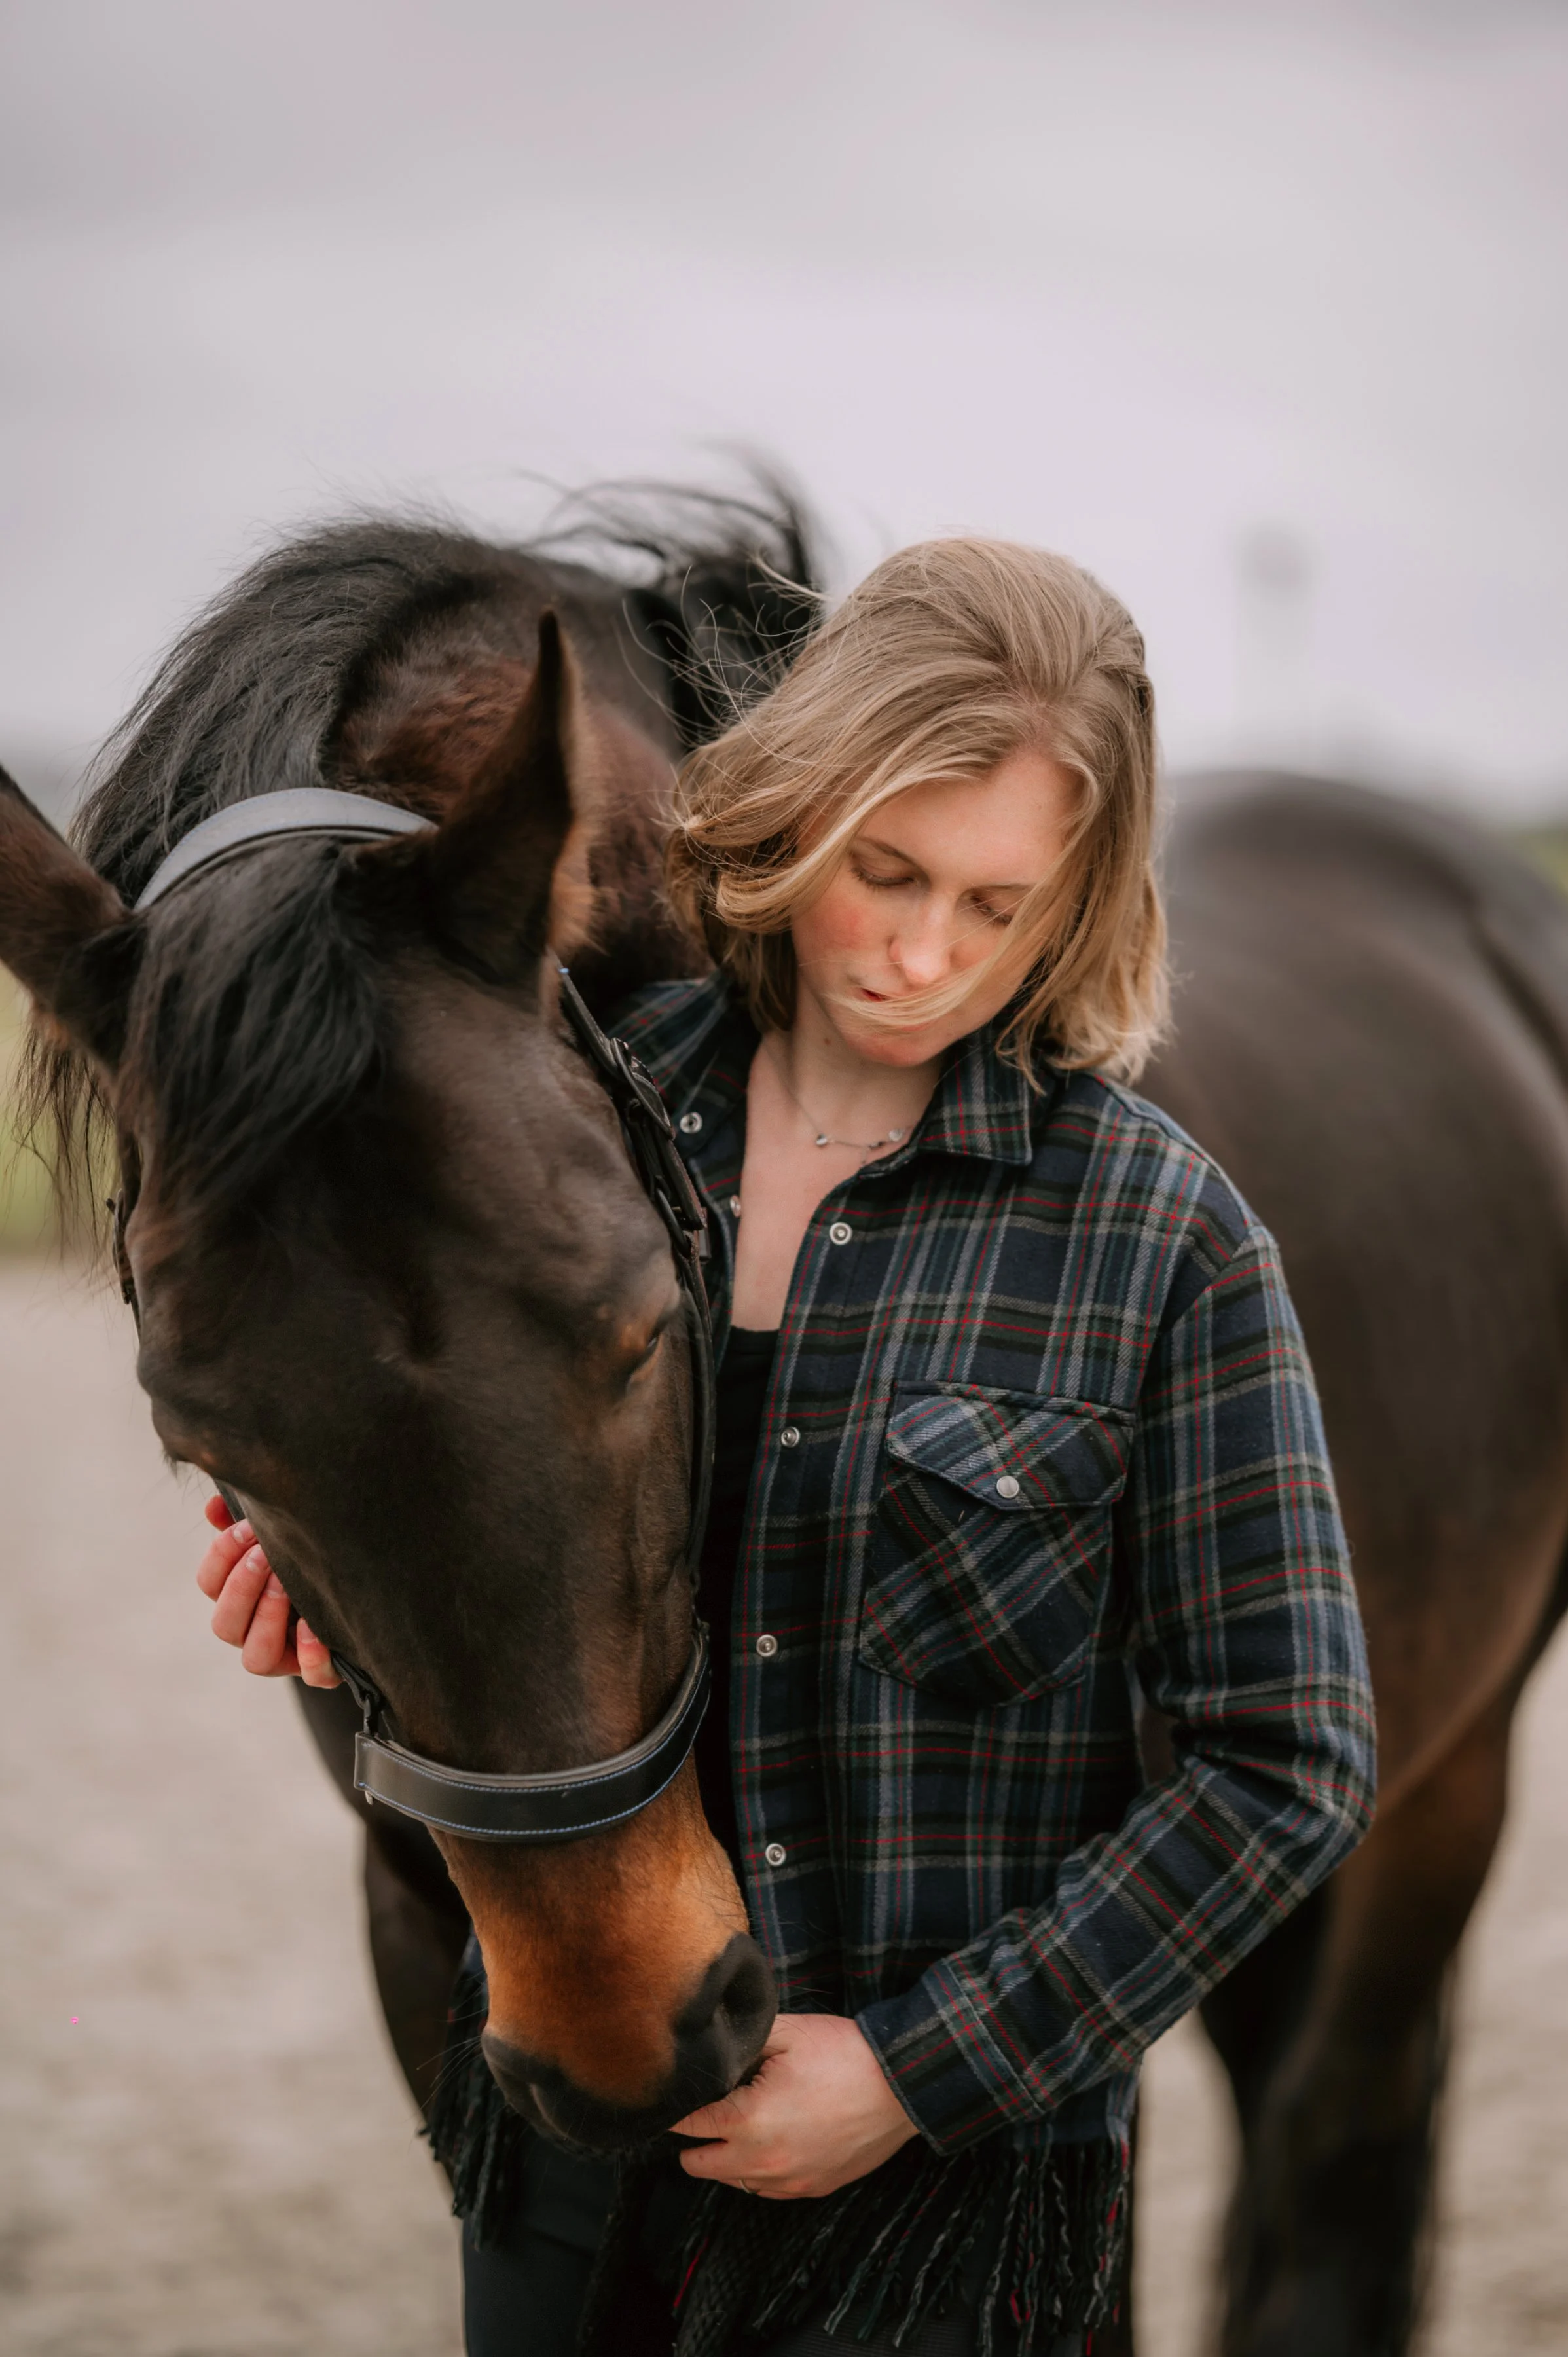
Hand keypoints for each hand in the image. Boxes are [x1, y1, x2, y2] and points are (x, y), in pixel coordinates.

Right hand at [196, 1494, 339, 1685]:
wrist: (369, 1590)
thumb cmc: (313, 1558)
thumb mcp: (283, 1538)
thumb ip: (246, 1523)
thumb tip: (215, 1504)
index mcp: (239, 1597)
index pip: (208, 1584)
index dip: (221, 1556)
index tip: (247, 1528)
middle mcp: (254, 1632)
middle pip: (224, 1624)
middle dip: (241, 1587)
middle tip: (264, 1556)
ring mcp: (286, 1658)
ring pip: (255, 1659)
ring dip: (267, 1618)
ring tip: (286, 1585)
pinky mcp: (321, 1671)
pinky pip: (312, 1677)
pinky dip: (312, 1655)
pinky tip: (313, 1625)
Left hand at [672, 2013, 917, 2198]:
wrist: (903, 2085)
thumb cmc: (844, 2054)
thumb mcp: (787, 2032)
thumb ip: (741, 2042)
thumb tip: (712, 2051)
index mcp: (748, 2121)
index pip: (686, 2124)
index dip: (676, 2105)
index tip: (677, 2093)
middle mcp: (762, 2162)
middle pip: (697, 2164)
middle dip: (694, 2137)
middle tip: (708, 2105)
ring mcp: (789, 2181)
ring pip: (731, 2181)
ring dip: (725, 2155)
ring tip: (740, 2120)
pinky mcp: (813, 2188)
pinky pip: (766, 2189)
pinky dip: (757, 2169)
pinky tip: (770, 2138)